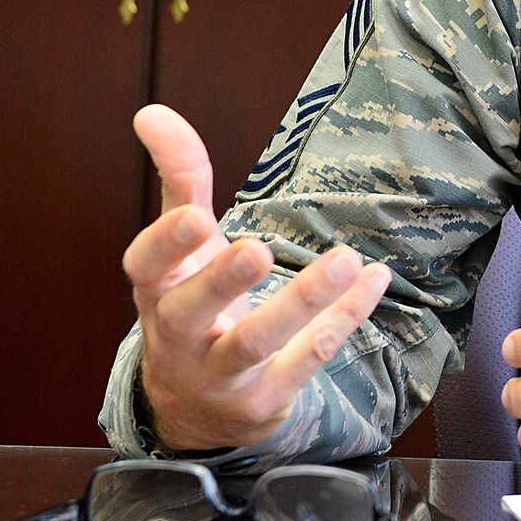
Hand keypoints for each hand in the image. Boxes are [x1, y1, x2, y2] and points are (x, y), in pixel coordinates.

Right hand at [122, 104, 391, 449]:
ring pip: (255, 343)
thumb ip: (179, 178)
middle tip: (258, 250)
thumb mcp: (181, 247)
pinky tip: (374, 282)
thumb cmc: (190, 304)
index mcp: (157, 291)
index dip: (165, 244)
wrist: (193, 409)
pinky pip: (306, 360)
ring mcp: (219, 375)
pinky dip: (343, 320)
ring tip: (348, 259)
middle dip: (223, 281)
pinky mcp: (264, 400)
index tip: (195, 216)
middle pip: (191, 313)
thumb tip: (151, 111)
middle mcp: (179, 337)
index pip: (145, 267)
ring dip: (302, 301)